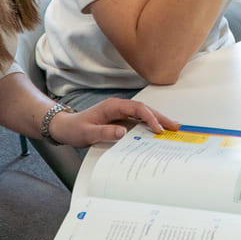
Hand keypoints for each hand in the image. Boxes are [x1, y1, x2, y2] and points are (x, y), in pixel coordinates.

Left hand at [48, 97, 179, 146]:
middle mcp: (119, 106)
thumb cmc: (75, 129)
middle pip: (144, 109)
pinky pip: (138, 120)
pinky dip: (149, 124)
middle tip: (175, 126)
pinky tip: (157, 131)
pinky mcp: (120, 119)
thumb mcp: (88, 133)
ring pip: (143, 114)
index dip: (149, 118)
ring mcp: (120, 112)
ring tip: (172, 127)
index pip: (137, 109)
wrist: (65, 127)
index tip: (158, 129)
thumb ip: (105, 132)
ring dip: (157, 120)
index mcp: (113, 106)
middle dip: (160, 117)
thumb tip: (123, 132)